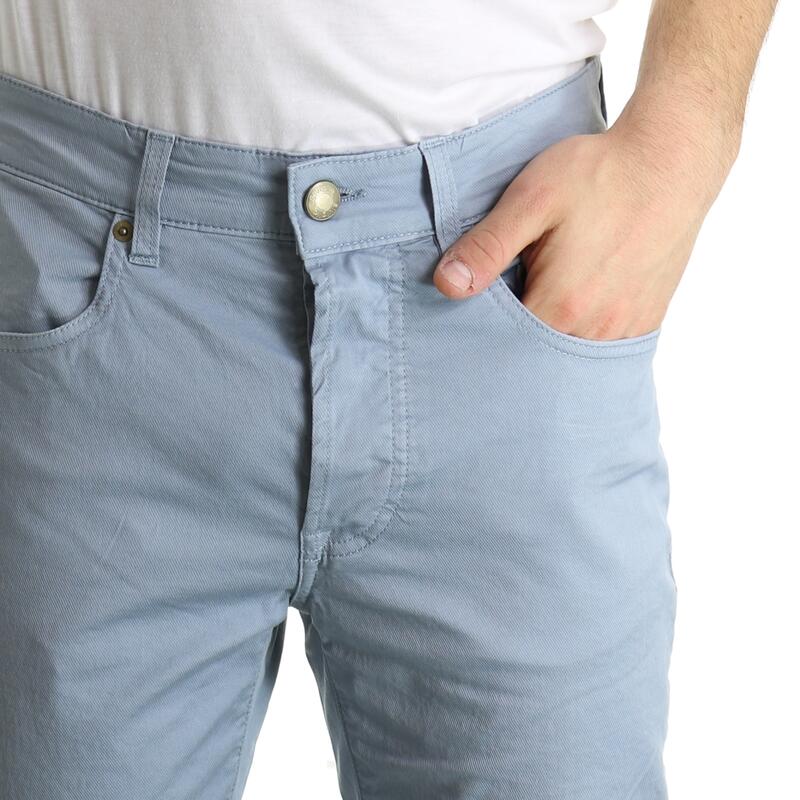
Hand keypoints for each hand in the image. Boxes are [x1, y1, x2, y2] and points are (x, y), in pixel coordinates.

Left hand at [433, 102, 737, 339]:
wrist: (672, 160)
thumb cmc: (599, 174)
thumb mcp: (531, 200)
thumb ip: (488, 246)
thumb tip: (447, 285)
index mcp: (561, 306)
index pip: (504, 349)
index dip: (480, 340)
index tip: (469, 325)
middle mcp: (595, 330)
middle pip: (538, 361)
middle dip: (512, 350)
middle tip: (496, 327)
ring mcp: (625, 329)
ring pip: (570, 360)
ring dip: (546, 349)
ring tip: (528, 324)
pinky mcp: (646, 321)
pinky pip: (602, 352)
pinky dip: (577, 345)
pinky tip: (566, 323)